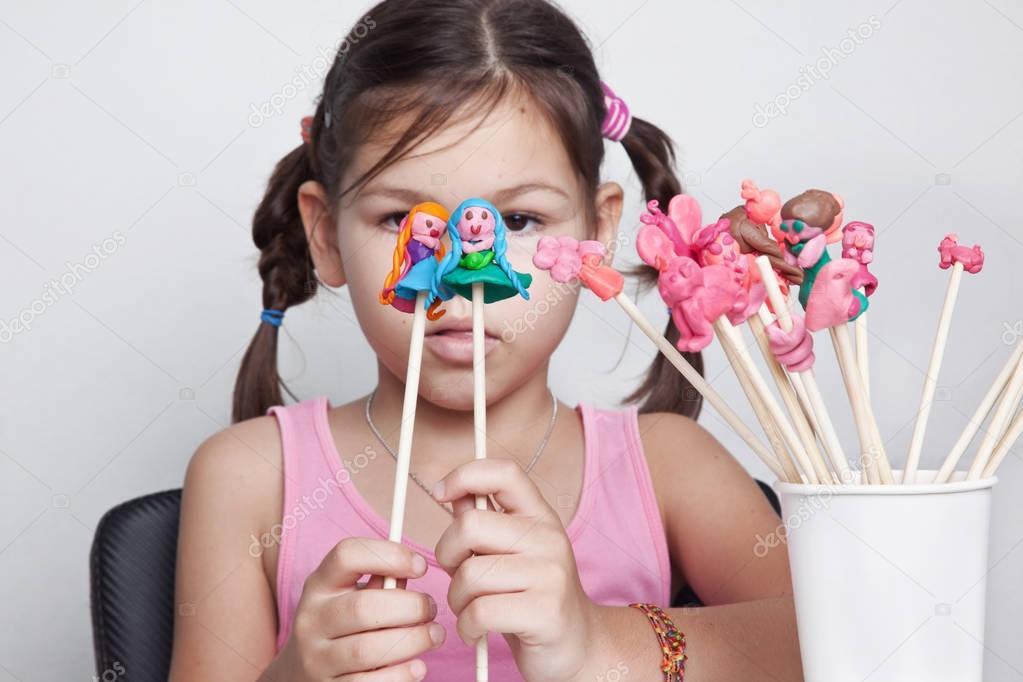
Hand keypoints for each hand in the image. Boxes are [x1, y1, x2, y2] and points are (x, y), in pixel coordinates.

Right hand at [269, 537, 444, 681]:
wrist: (299, 673)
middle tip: (431, 609)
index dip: (389, 555)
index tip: (420, 566)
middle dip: (410, 607)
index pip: (346, 555)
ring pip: (367, 649)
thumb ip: (380, 582)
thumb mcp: (350, 595)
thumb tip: (413, 568)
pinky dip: (400, 676)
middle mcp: (312, 620)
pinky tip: (417, 667)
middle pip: (363, 607)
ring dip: (412, 641)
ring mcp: (316, 658)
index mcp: (319, 585)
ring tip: (434, 636)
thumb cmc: (341, 625)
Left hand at [433, 459, 595, 681]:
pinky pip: (480, 612)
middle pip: (469, 526)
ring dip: (456, 600)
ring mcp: (551, 574)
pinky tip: (476, 631)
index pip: (505, 473)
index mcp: (540, 516)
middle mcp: (549, 538)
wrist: (577, 647)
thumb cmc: (531, 598)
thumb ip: (483, 523)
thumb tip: (452, 493)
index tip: (440, 493)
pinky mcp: (545, 611)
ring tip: (470, 610)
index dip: (465, 475)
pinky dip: (466, 627)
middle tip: (459, 578)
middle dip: (447, 556)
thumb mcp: (511, 553)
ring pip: (470, 574)